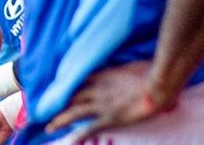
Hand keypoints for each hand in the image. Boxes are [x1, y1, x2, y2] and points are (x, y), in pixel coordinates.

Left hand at [46, 61, 167, 141]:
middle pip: (72, 96)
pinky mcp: (110, 118)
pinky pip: (91, 128)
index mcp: (103, 75)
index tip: (60, 91)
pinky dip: (79, 135)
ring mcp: (102, 104)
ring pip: (74, 111)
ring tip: (49, 127)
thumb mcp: (132, 65)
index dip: (68, 87)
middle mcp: (98, 89)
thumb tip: (129, 69)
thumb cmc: (150, 72)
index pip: (79, 81)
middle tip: (46, 110)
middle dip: (58, 104)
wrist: (157, 85)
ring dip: (60, 120)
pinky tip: (70, 141)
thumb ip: (125, 69)